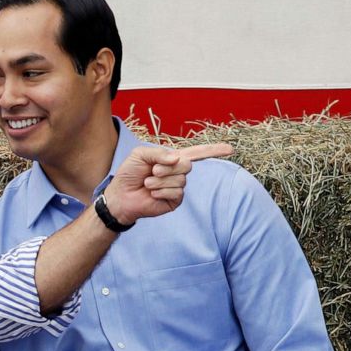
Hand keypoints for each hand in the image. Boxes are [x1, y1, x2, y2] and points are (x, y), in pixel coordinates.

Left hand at [102, 143, 232, 224]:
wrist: (120, 195)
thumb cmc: (128, 174)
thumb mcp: (140, 155)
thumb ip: (158, 152)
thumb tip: (177, 159)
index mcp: (172, 159)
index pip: (197, 153)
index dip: (213, 151)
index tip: (230, 149)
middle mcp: (178, 172)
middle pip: (187, 165)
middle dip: (167, 168)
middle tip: (151, 172)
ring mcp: (178, 187)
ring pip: (180, 179)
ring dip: (160, 181)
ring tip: (147, 184)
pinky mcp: (175, 201)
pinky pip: (177, 192)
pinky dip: (161, 191)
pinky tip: (152, 194)